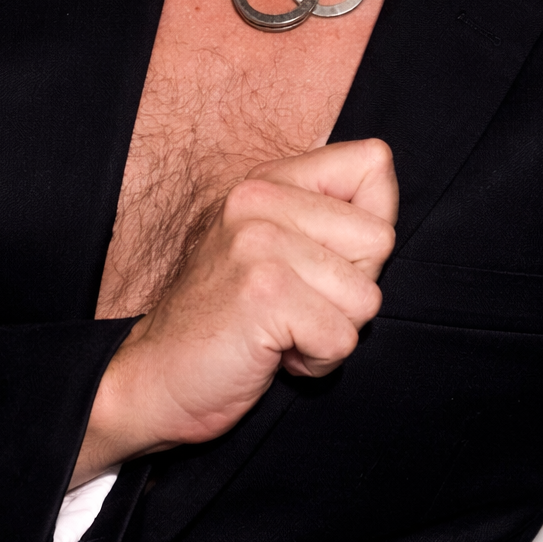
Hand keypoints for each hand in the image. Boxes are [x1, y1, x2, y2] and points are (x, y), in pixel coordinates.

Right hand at [73, 139, 397, 483]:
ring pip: (365, 297)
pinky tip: (272, 353)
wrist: (157, 378)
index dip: (367, 228)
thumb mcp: (273, 248)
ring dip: (332, 332)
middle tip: (294, 305)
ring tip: (281, 331)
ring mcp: (259, 242)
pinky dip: (317, 362)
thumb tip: (385, 219)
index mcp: (268, 181)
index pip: (372, 163)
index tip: (322, 263)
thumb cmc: (228, 321)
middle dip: (351, 290)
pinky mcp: (264, 293)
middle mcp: (259, 199)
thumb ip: (326, 220)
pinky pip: (342, 338)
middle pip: (379, 239)